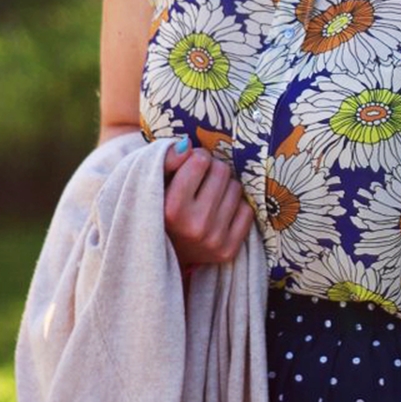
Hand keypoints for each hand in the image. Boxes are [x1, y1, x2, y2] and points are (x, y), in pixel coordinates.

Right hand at [163, 140, 254, 267]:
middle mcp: (195, 226)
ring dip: (225, 187)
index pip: (200, 161)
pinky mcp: (229, 250)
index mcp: (171, 209)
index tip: (191, 166)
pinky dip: (235, 207)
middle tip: (202, 180)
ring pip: (236, 188)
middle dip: (212, 170)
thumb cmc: (158, 208)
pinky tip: (219, 213)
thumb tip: (187, 145)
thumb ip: (166, 159)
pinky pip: (247, 210)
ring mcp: (214, 240)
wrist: (160, 257)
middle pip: (222, 171)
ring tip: (209, 197)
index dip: (197, 158)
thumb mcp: (153, 182)